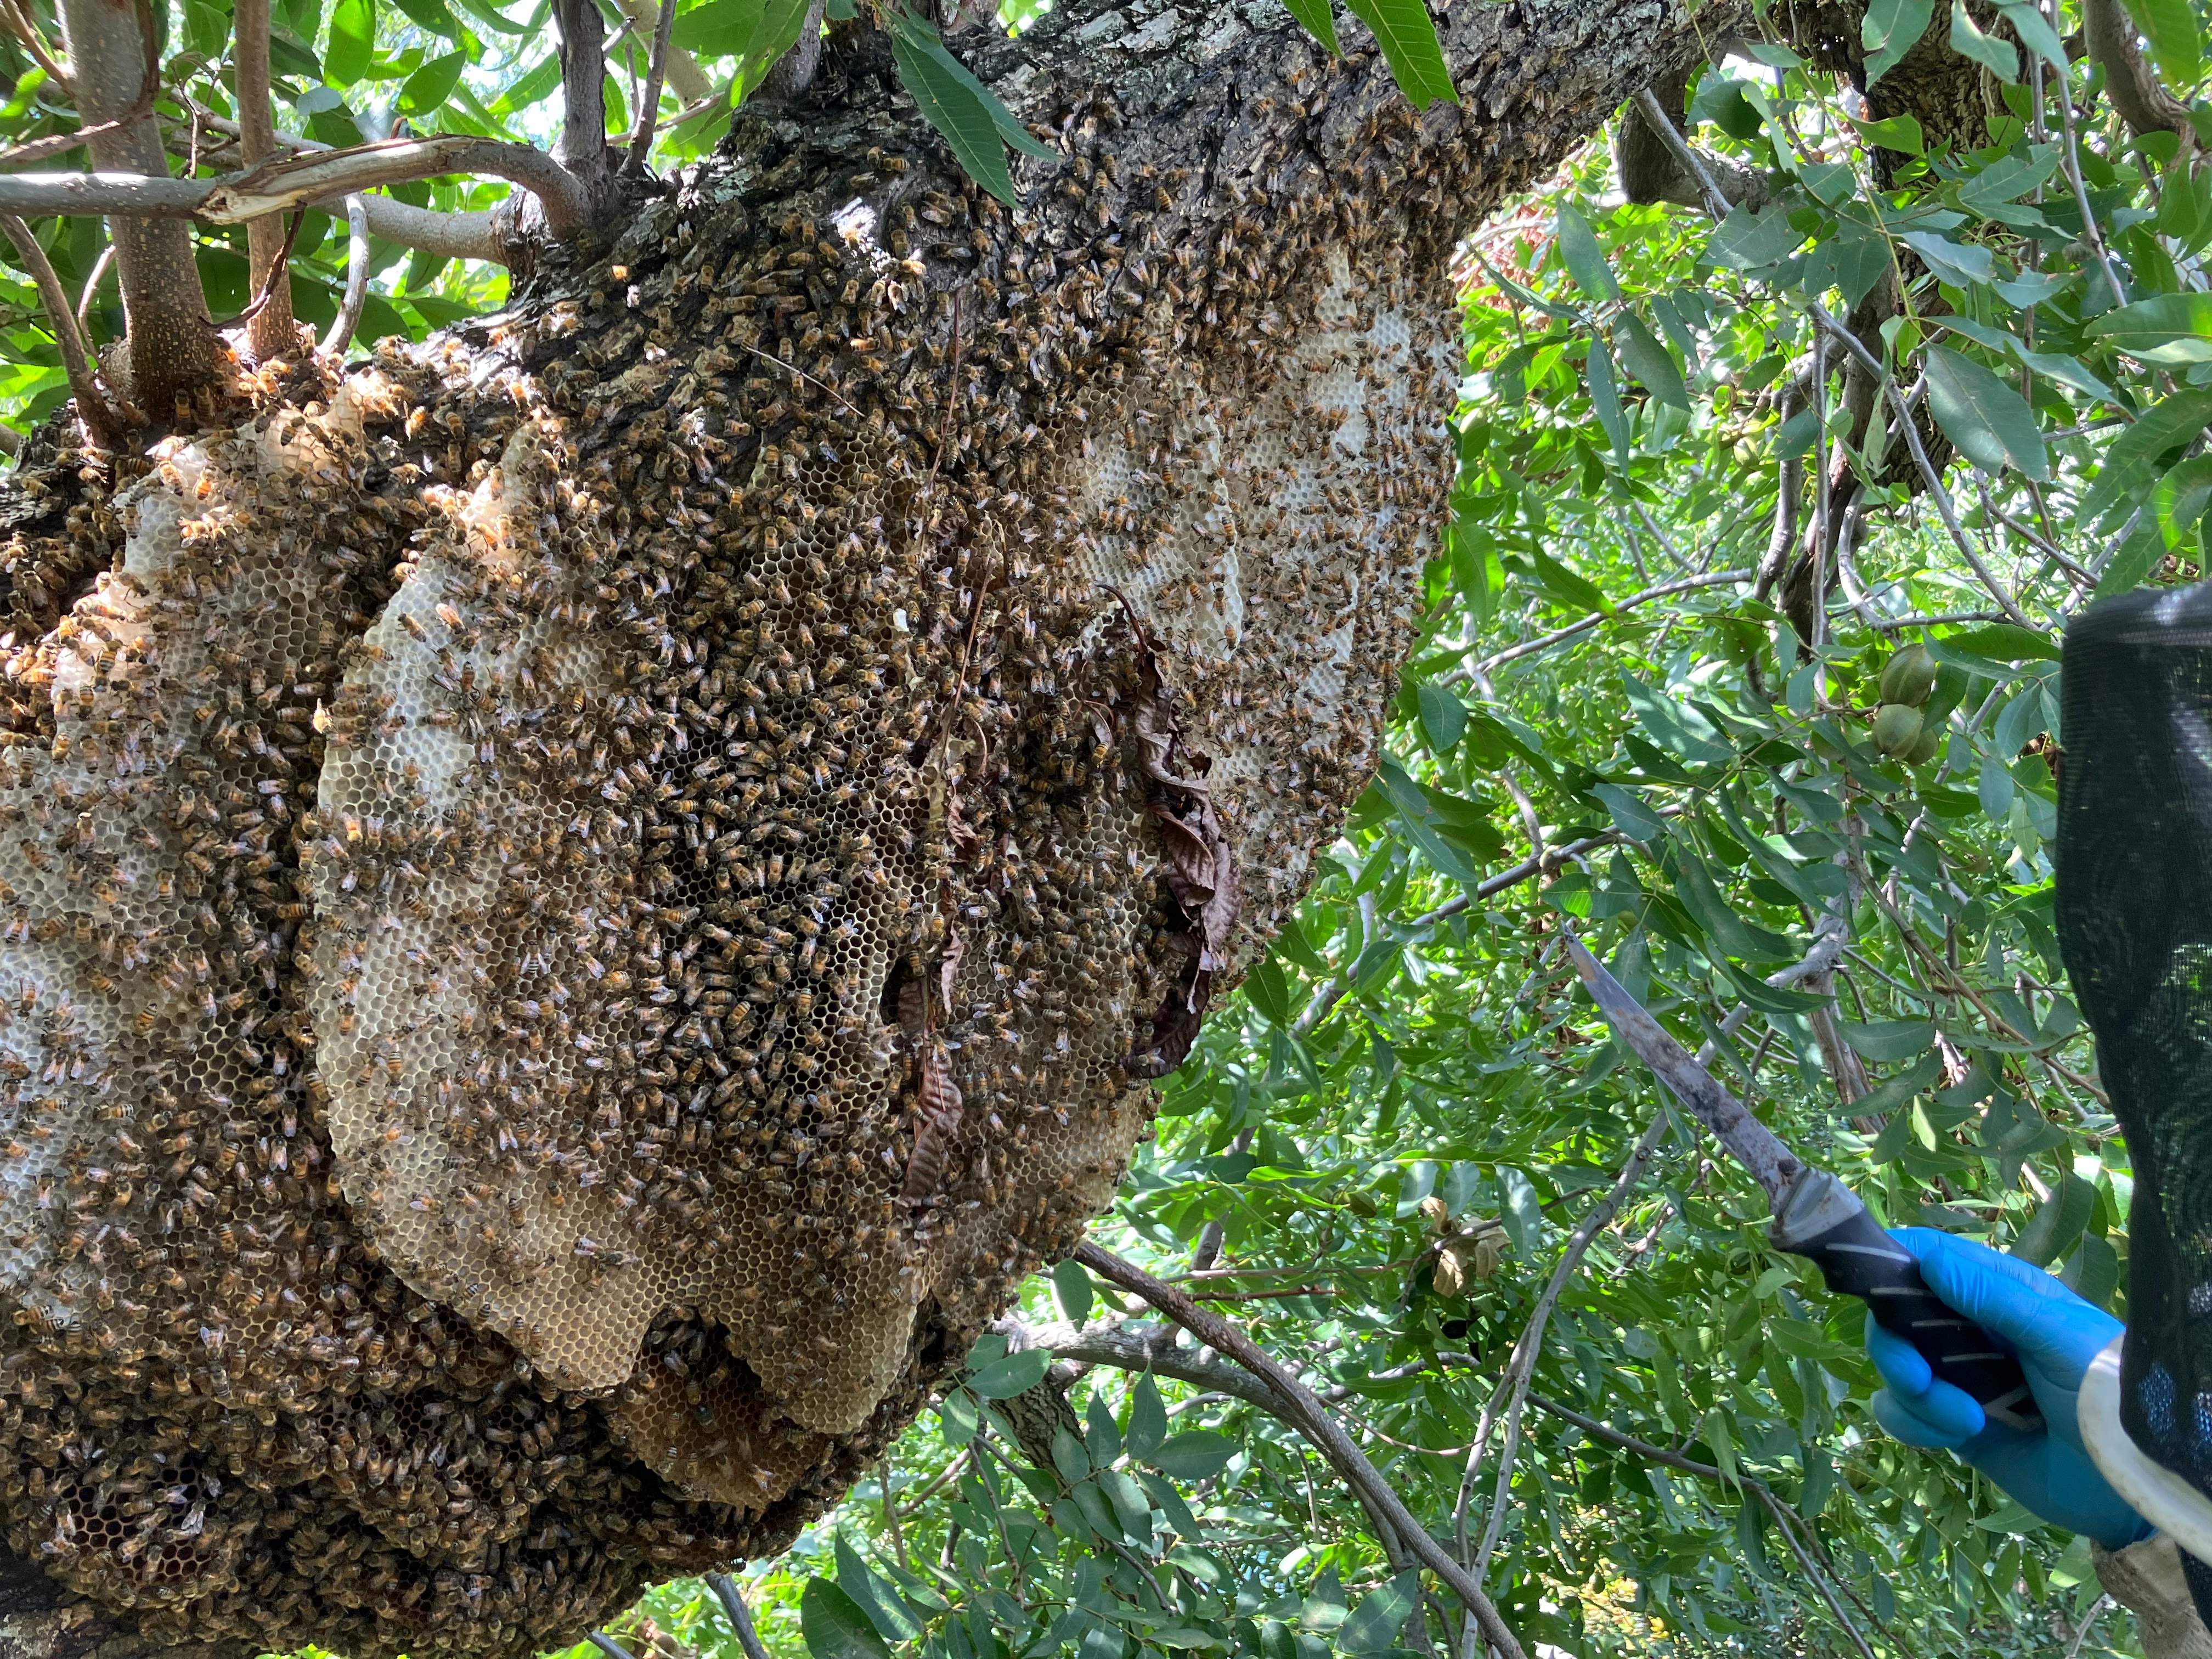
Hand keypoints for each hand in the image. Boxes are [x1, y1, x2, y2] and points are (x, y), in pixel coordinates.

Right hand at [1863, 1227, 2150, 1549]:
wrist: (2133, 1485)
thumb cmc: (2107, 1392)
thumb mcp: (2056, 1334)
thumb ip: (1991, 1296)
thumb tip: (1925, 1256)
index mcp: (1998, 1293)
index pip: (1927, 1258)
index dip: (1890, 1263)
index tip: (1869, 1285)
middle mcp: (1972, 1330)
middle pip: (1895, 1317)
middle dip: (1896, 1348)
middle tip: (1919, 1376)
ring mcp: (1961, 1379)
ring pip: (1895, 1369)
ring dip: (1914, 1395)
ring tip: (1965, 1420)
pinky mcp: (1955, 1426)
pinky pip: (1903, 1415)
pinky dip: (1914, 1424)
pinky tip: (1955, 1437)